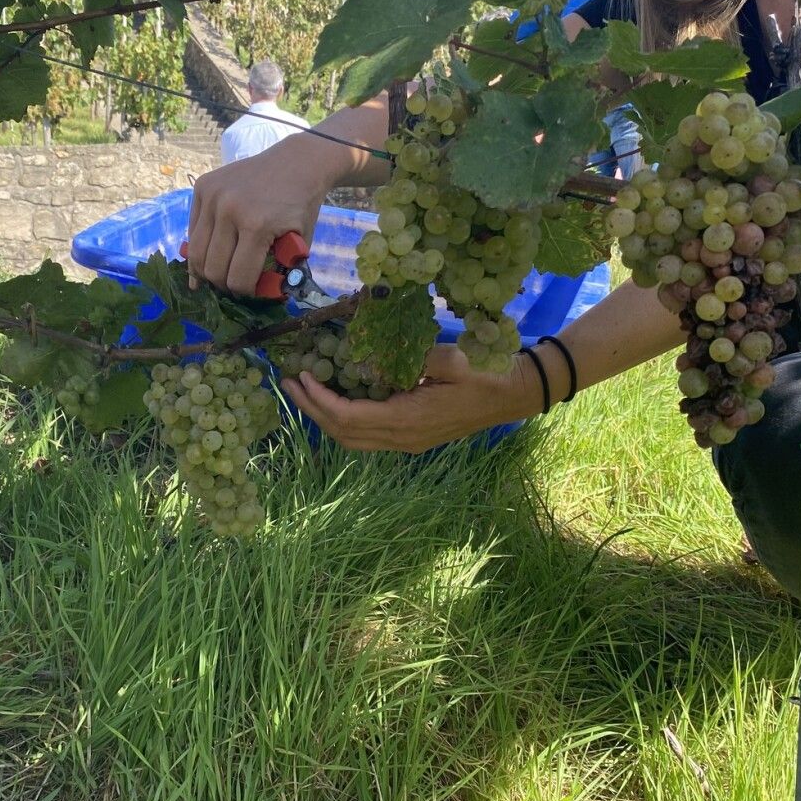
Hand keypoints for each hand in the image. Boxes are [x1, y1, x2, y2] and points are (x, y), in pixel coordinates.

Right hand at [187, 140, 334, 295]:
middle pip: (212, 269)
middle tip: (233, 285)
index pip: (238, 278)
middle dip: (223, 284)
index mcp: (257, 225)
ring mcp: (212, 195)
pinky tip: (213, 250)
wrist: (296, 163)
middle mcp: (228, 209)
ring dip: (206, 269)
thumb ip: (278, 271)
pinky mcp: (202, 186)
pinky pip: (193, 229)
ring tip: (218, 274)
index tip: (249, 292)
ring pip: (196, 252)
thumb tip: (254, 298)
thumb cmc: (301, 206)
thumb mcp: (299, 243)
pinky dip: (201, 245)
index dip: (244, 293)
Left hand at [282, 344, 534, 452]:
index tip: (301, 376)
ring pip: (352, 439)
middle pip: (343, 432)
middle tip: (287, 383)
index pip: (350, 417)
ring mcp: (407, 441)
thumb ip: (417, 360)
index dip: (320, 399)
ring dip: (324, 417)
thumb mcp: (454, 361)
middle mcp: (402, 438)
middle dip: (311, 409)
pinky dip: (344, 420)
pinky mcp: (411, 437)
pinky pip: (367, 436)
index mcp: (408, 420)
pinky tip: (336, 399)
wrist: (514, 394)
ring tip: (302, 392)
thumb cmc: (487, 374)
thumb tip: (379, 359)